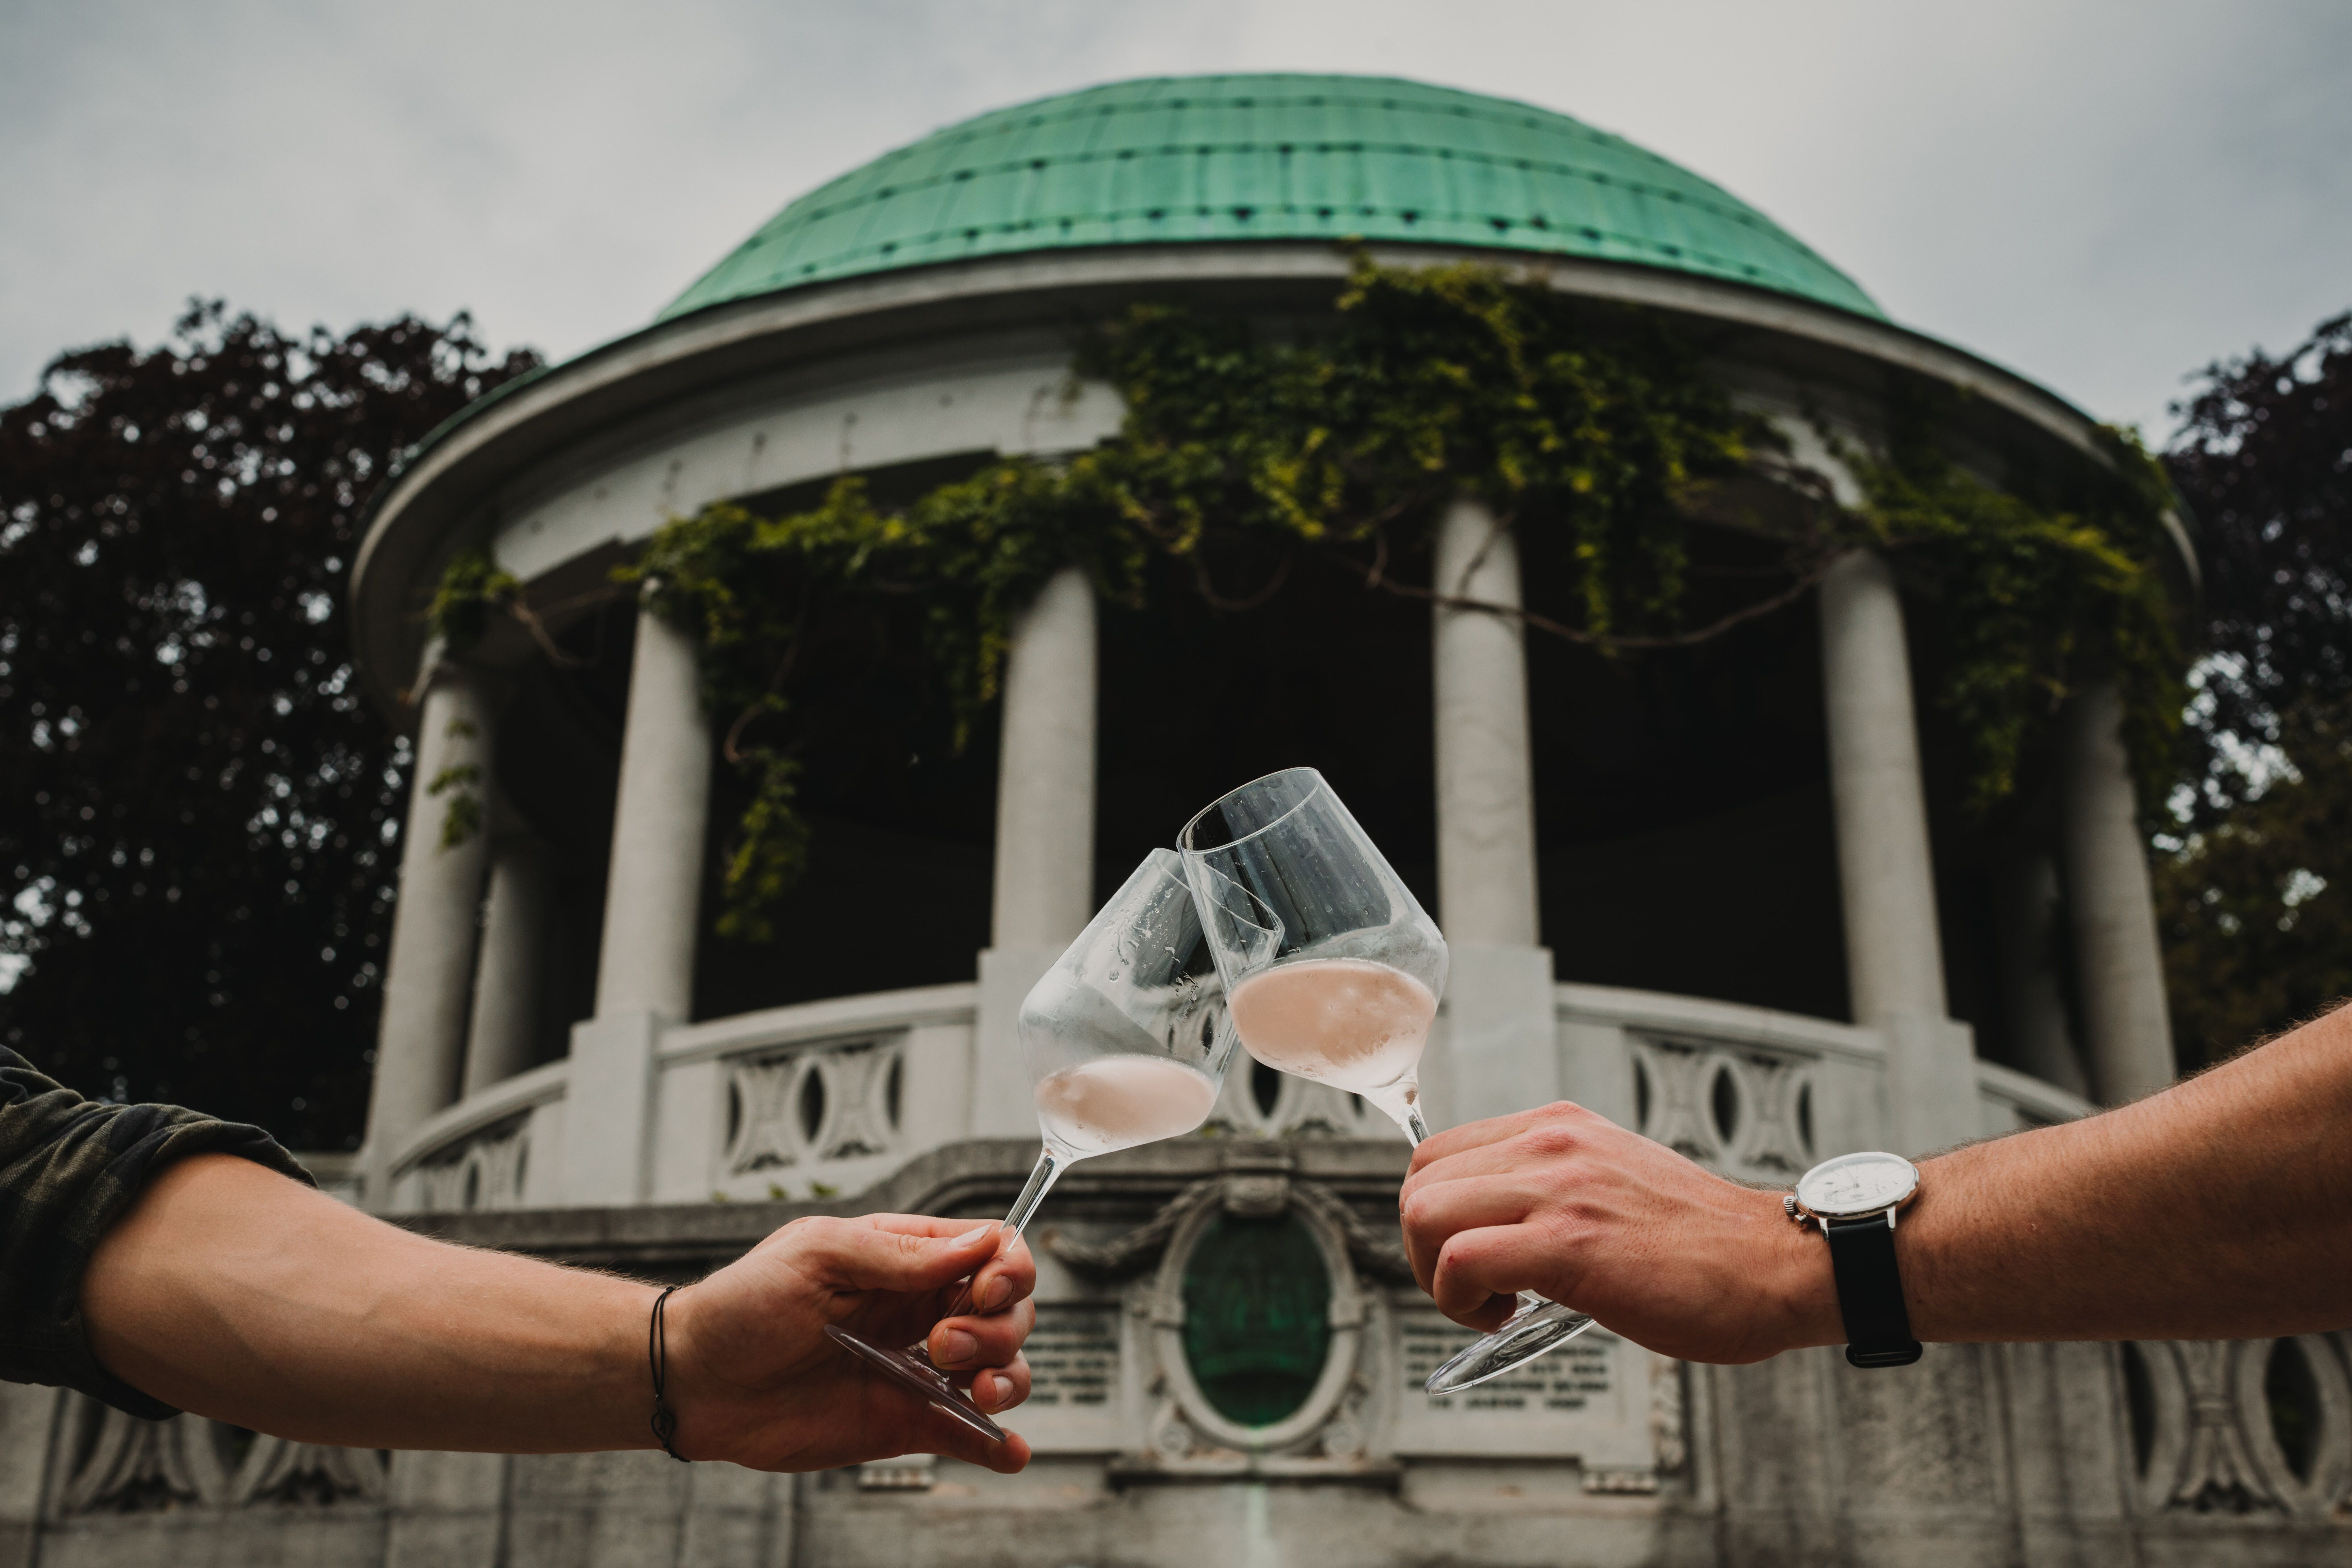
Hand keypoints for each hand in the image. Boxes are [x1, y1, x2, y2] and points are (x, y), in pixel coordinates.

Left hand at [663, 1214, 1038, 1471]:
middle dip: (998, 1327)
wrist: (695, 1382)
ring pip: (1000, 1368)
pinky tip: (1008, 1451)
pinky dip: (997, 1445)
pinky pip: (965, 1435)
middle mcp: (919, 1311)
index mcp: (904, 1259)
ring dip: (1009, 1378)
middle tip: (940, 1344)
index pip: (990, 1249)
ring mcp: (915, 1370)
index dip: (1007, 1267)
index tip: (985, 1289)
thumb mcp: (817, 1254)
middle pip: (1008, 1311)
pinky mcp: (902, 1423)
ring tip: (975, 1392)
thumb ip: (900, 1254)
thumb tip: (979, 1245)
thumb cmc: (743, 1305)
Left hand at [1399, 1102, 1838, 1363]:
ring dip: (1436, 1273)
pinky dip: (1460, 1299)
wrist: (1774, 1265)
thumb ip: (1553, 1189)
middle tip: (1471, 1288)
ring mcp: (1558, 1187)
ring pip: (1426, 1213)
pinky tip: (1505, 1315)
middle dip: (1424, 1247)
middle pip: (1419, 1181)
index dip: (1435, 1214)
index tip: (1464, 1253)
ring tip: (1489, 1303)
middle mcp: (1551, 1144)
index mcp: (1558, 1128)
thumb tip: (1493, 1225)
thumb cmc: (1702, 1246)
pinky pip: (1461, 1259)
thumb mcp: (1611, 1184)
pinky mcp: (1567, 1242)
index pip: (1440, 1153)